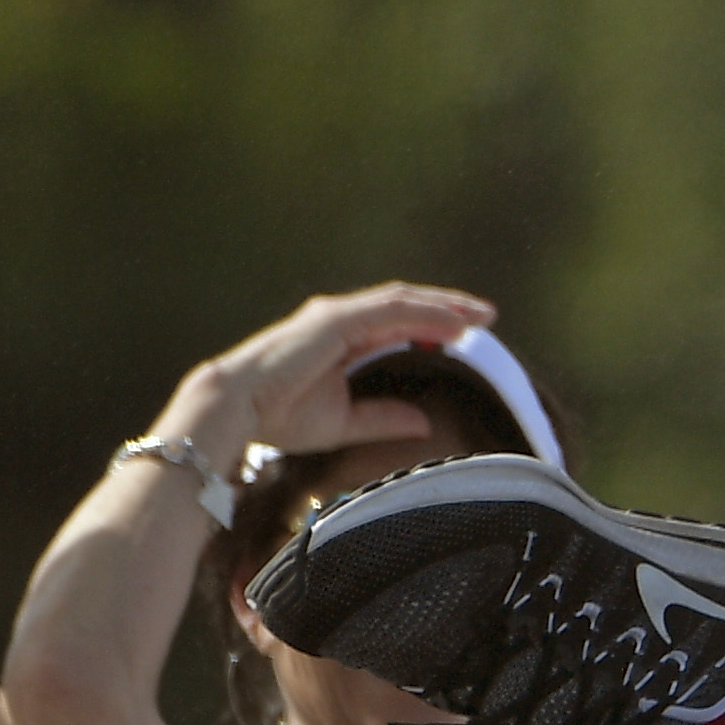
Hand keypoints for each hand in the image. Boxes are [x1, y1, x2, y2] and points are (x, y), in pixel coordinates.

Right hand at [162, 283, 495, 465]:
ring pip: (402, 301)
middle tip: (487, 315)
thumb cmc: (279, 416)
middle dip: (448, 307)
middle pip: (406, 304)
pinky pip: (390, 310)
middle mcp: (340, 319)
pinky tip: (452, 321)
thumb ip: (384, 417)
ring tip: (479, 314)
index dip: (436, 321)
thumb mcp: (346, 421)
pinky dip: (424, 312)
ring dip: (443, 305)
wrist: (237, 411)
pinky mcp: (334, 320)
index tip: (471, 331)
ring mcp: (337, 315)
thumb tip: (424, 423)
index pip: (398, 321)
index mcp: (342, 337)